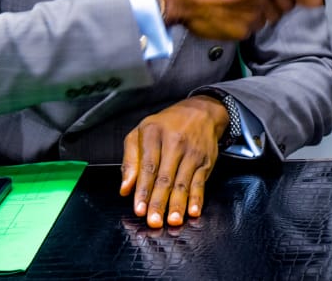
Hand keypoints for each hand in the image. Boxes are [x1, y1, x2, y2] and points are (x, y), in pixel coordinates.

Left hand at [120, 95, 229, 227]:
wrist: (201, 112)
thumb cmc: (166, 125)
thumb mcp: (141, 132)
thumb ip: (130, 160)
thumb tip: (125, 189)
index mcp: (153, 134)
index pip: (148, 166)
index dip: (143, 189)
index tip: (139, 208)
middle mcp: (174, 142)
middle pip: (165, 177)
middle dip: (159, 201)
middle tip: (154, 221)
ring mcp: (192, 153)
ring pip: (183, 182)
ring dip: (178, 204)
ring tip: (173, 220)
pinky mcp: (205, 161)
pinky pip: (200, 182)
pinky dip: (197, 198)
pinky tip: (193, 211)